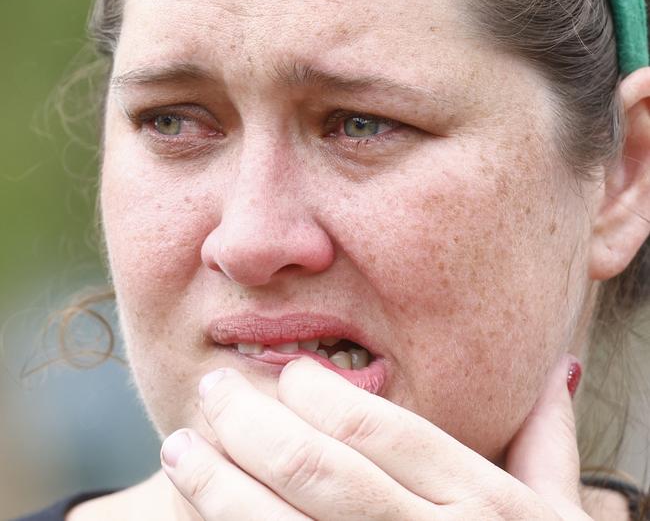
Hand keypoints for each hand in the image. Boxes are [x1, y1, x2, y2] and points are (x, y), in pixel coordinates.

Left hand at [160, 354, 592, 519]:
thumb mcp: (554, 516)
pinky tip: (192, 520)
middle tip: (211, 392)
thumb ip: (546, 443)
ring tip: (180, 448)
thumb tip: (555, 369)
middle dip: (249, 424)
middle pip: (318, 470)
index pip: (381, 430)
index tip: (288, 376)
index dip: (320, 394)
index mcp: (481, 504)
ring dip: (217, 486)